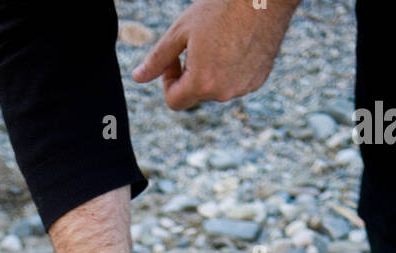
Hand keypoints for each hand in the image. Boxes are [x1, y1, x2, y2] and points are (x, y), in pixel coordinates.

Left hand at [132, 0, 299, 110]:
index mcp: (202, 83)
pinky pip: (235, 82)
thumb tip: (137, 78)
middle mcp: (223, 93)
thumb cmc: (219, 8)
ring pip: (216, 89)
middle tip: (195, 43)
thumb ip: (157, 58)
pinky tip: (234, 42)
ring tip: (217, 40)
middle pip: (195, 94)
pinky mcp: (258, 81)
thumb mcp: (181, 31)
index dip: (168, 81)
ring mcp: (243, 88)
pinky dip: (230, 69)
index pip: (174, 101)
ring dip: (210, 72)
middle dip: (189, 74)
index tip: (174, 59)